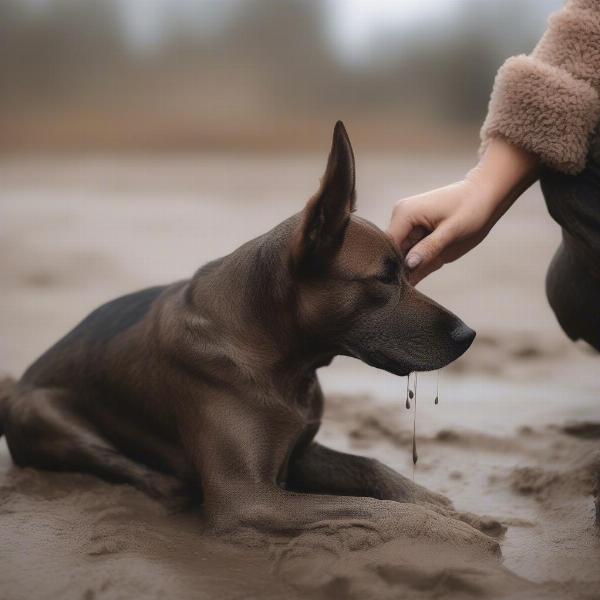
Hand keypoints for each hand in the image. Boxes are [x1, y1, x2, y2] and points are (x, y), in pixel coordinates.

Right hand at [388, 138, 538, 283]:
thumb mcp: (452, 232)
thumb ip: (428, 249)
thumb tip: (407, 265)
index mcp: (404, 214)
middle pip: (393, 252)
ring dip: (413, 268)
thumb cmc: (473, 209)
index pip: (388, 246)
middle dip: (403, 269)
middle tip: (416, 285)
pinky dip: (420, 264)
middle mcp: (401, 219)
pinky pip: (412, 253)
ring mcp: (408, 226)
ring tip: (430, 271)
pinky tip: (432, 265)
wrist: (487, 195)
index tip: (400, 285)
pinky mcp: (417, 233)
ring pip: (402, 256)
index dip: (393, 266)